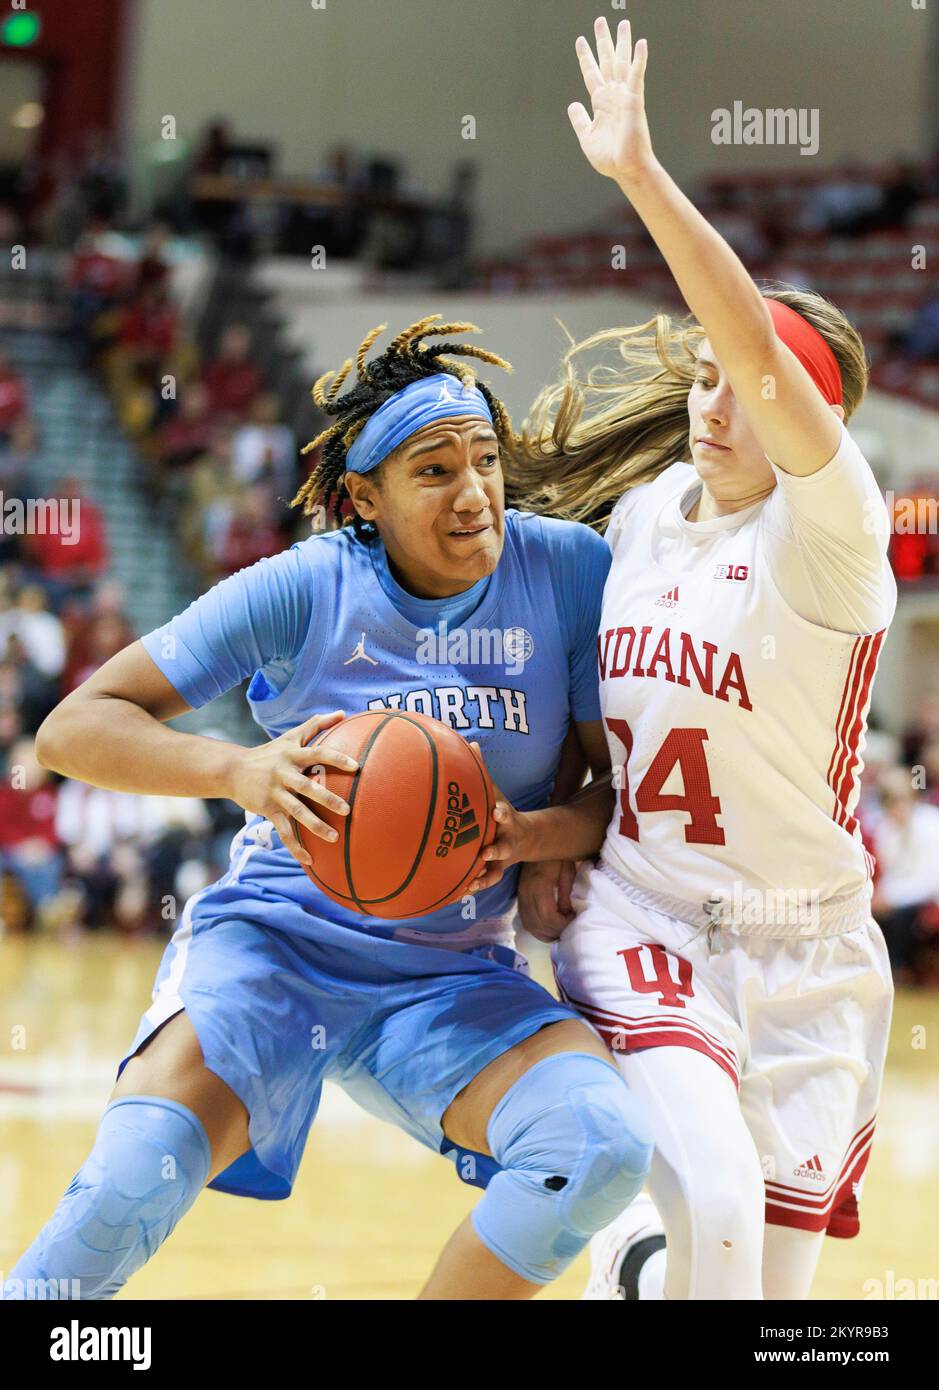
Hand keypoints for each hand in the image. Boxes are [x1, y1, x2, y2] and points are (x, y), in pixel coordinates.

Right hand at [225, 710, 358, 869]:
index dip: (336, 759)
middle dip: (327, 799)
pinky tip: (310, 859)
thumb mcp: (290, 736)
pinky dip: (295, 846)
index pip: (317, 753)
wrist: (233, 770)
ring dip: (315, 826)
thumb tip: (343, 713)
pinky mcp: (267, 810)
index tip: (356, 767)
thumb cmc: (269, 752)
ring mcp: (275, 793)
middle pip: (307, 787)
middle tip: (347, 810)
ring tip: (335, 838)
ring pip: (296, 812)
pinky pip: (283, 830)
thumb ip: (316, 725)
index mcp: (292, 755)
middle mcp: (283, 773)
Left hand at [465, 741, 531, 894]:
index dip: (502, 813)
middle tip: (485, 853)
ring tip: (470, 884)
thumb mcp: (495, 792)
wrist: (526, 837)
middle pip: (505, 847)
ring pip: (496, 871)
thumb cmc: (501, 811)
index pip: (506, 814)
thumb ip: (482, 770)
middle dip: (496, 851)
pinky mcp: (496, 871)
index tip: (495, 812)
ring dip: (484, 877)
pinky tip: (458, 894)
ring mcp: (503, 858)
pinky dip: (474, 888)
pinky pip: (485, 882)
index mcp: (505, 819)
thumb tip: (470, 743)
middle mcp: (507, 840)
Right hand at [518, 859, 578, 942]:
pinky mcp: (520, 898)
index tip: (573, 918)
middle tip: (570, 927)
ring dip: (547, 933)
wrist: (535, 842)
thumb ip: (566, 893)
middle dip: (556, 931)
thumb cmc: (556, 856)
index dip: (562, 924)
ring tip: (561, 929)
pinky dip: (538, 929)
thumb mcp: (566, 871)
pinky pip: (526, 921)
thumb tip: (567, 914)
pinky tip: (550, 928)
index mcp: (539, 885)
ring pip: (530, 926)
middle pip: (538, 924)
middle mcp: (526, 893)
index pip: (548, 915)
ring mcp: (521, 897)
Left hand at [569, 16, 652, 183]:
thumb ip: (579, 119)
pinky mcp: (634, 100)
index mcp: (601, 103)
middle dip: (603, 41)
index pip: (591, 73)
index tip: (580, 41)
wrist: (625, 169)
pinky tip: (641, 43)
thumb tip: (572, 104)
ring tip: (622, 23)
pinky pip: (637, 76)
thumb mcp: (586, 137)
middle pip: (607, 61)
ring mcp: (624, 96)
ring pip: (622, 62)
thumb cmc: (610, 158)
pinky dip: (639, 59)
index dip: (585, 57)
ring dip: (623, 43)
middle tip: (600, 21)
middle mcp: (613, 95)